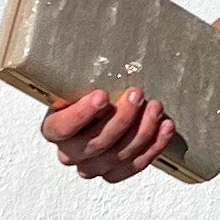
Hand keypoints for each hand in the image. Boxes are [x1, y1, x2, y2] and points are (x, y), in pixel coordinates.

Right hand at [41, 88, 175, 182]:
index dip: (82, 114)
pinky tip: (165, 127)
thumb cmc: (88, 92)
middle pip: (95, 144)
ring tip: (156, 107)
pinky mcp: (115, 172)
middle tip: (137, 95)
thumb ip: (82, 75)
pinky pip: (136, 164)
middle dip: (121, 119)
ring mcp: (93, 166)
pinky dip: (154, 146)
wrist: (102, 108)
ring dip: (142, 131)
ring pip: (118, 156)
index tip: (102, 95)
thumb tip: (97, 46)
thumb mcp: (79, 80)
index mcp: (54, 129)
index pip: (62, 128)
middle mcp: (70, 153)